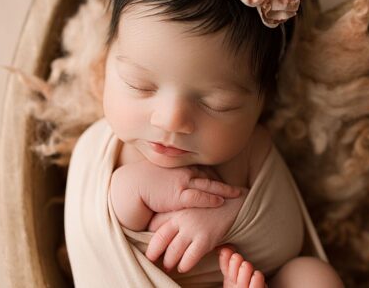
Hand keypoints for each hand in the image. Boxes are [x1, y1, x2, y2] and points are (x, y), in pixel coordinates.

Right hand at [123, 162, 241, 212]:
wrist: (130, 186)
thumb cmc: (140, 181)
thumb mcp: (157, 173)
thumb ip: (168, 175)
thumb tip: (171, 181)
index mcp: (179, 166)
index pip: (201, 168)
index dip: (213, 174)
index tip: (222, 179)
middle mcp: (183, 172)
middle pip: (209, 174)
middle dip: (224, 181)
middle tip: (238, 187)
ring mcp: (182, 183)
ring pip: (209, 185)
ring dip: (225, 190)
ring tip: (238, 194)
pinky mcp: (179, 195)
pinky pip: (200, 197)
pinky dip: (211, 198)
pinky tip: (220, 201)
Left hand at [144, 187, 247, 273]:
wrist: (232, 204)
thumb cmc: (207, 207)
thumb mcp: (187, 206)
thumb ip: (171, 215)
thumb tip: (152, 228)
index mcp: (175, 210)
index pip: (154, 225)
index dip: (149, 237)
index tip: (148, 246)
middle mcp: (181, 219)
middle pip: (160, 240)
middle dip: (153, 253)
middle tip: (151, 260)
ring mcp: (193, 229)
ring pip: (173, 251)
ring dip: (169, 262)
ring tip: (168, 266)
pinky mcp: (205, 239)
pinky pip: (190, 258)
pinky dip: (184, 265)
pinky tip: (182, 267)